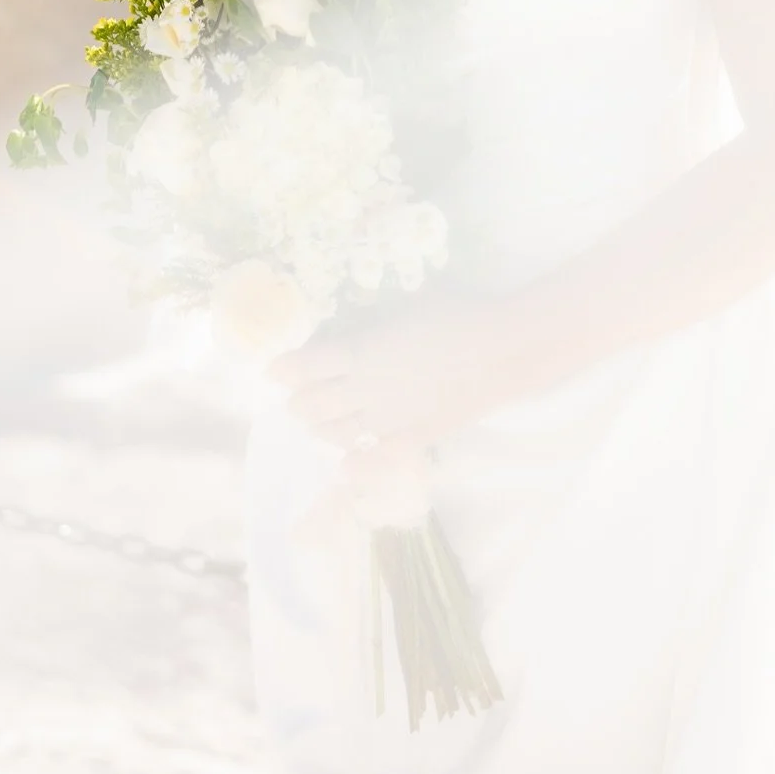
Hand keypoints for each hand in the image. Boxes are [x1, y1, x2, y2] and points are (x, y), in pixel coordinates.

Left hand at [271, 294, 508, 451]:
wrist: (502, 351)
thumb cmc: (458, 315)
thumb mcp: (410, 306)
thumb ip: (377, 322)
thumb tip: (356, 330)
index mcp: (362, 351)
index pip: (308, 365)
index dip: (285, 369)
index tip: (272, 371)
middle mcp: (367, 388)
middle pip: (314, 403)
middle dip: (299, 400)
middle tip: (297, 397)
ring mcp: (388, 418)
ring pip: (337, 432)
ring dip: (319, 427)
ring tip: (316, 424)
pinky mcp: (413, 439)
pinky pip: (375, 459)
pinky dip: (354, 466)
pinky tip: (345, 467)